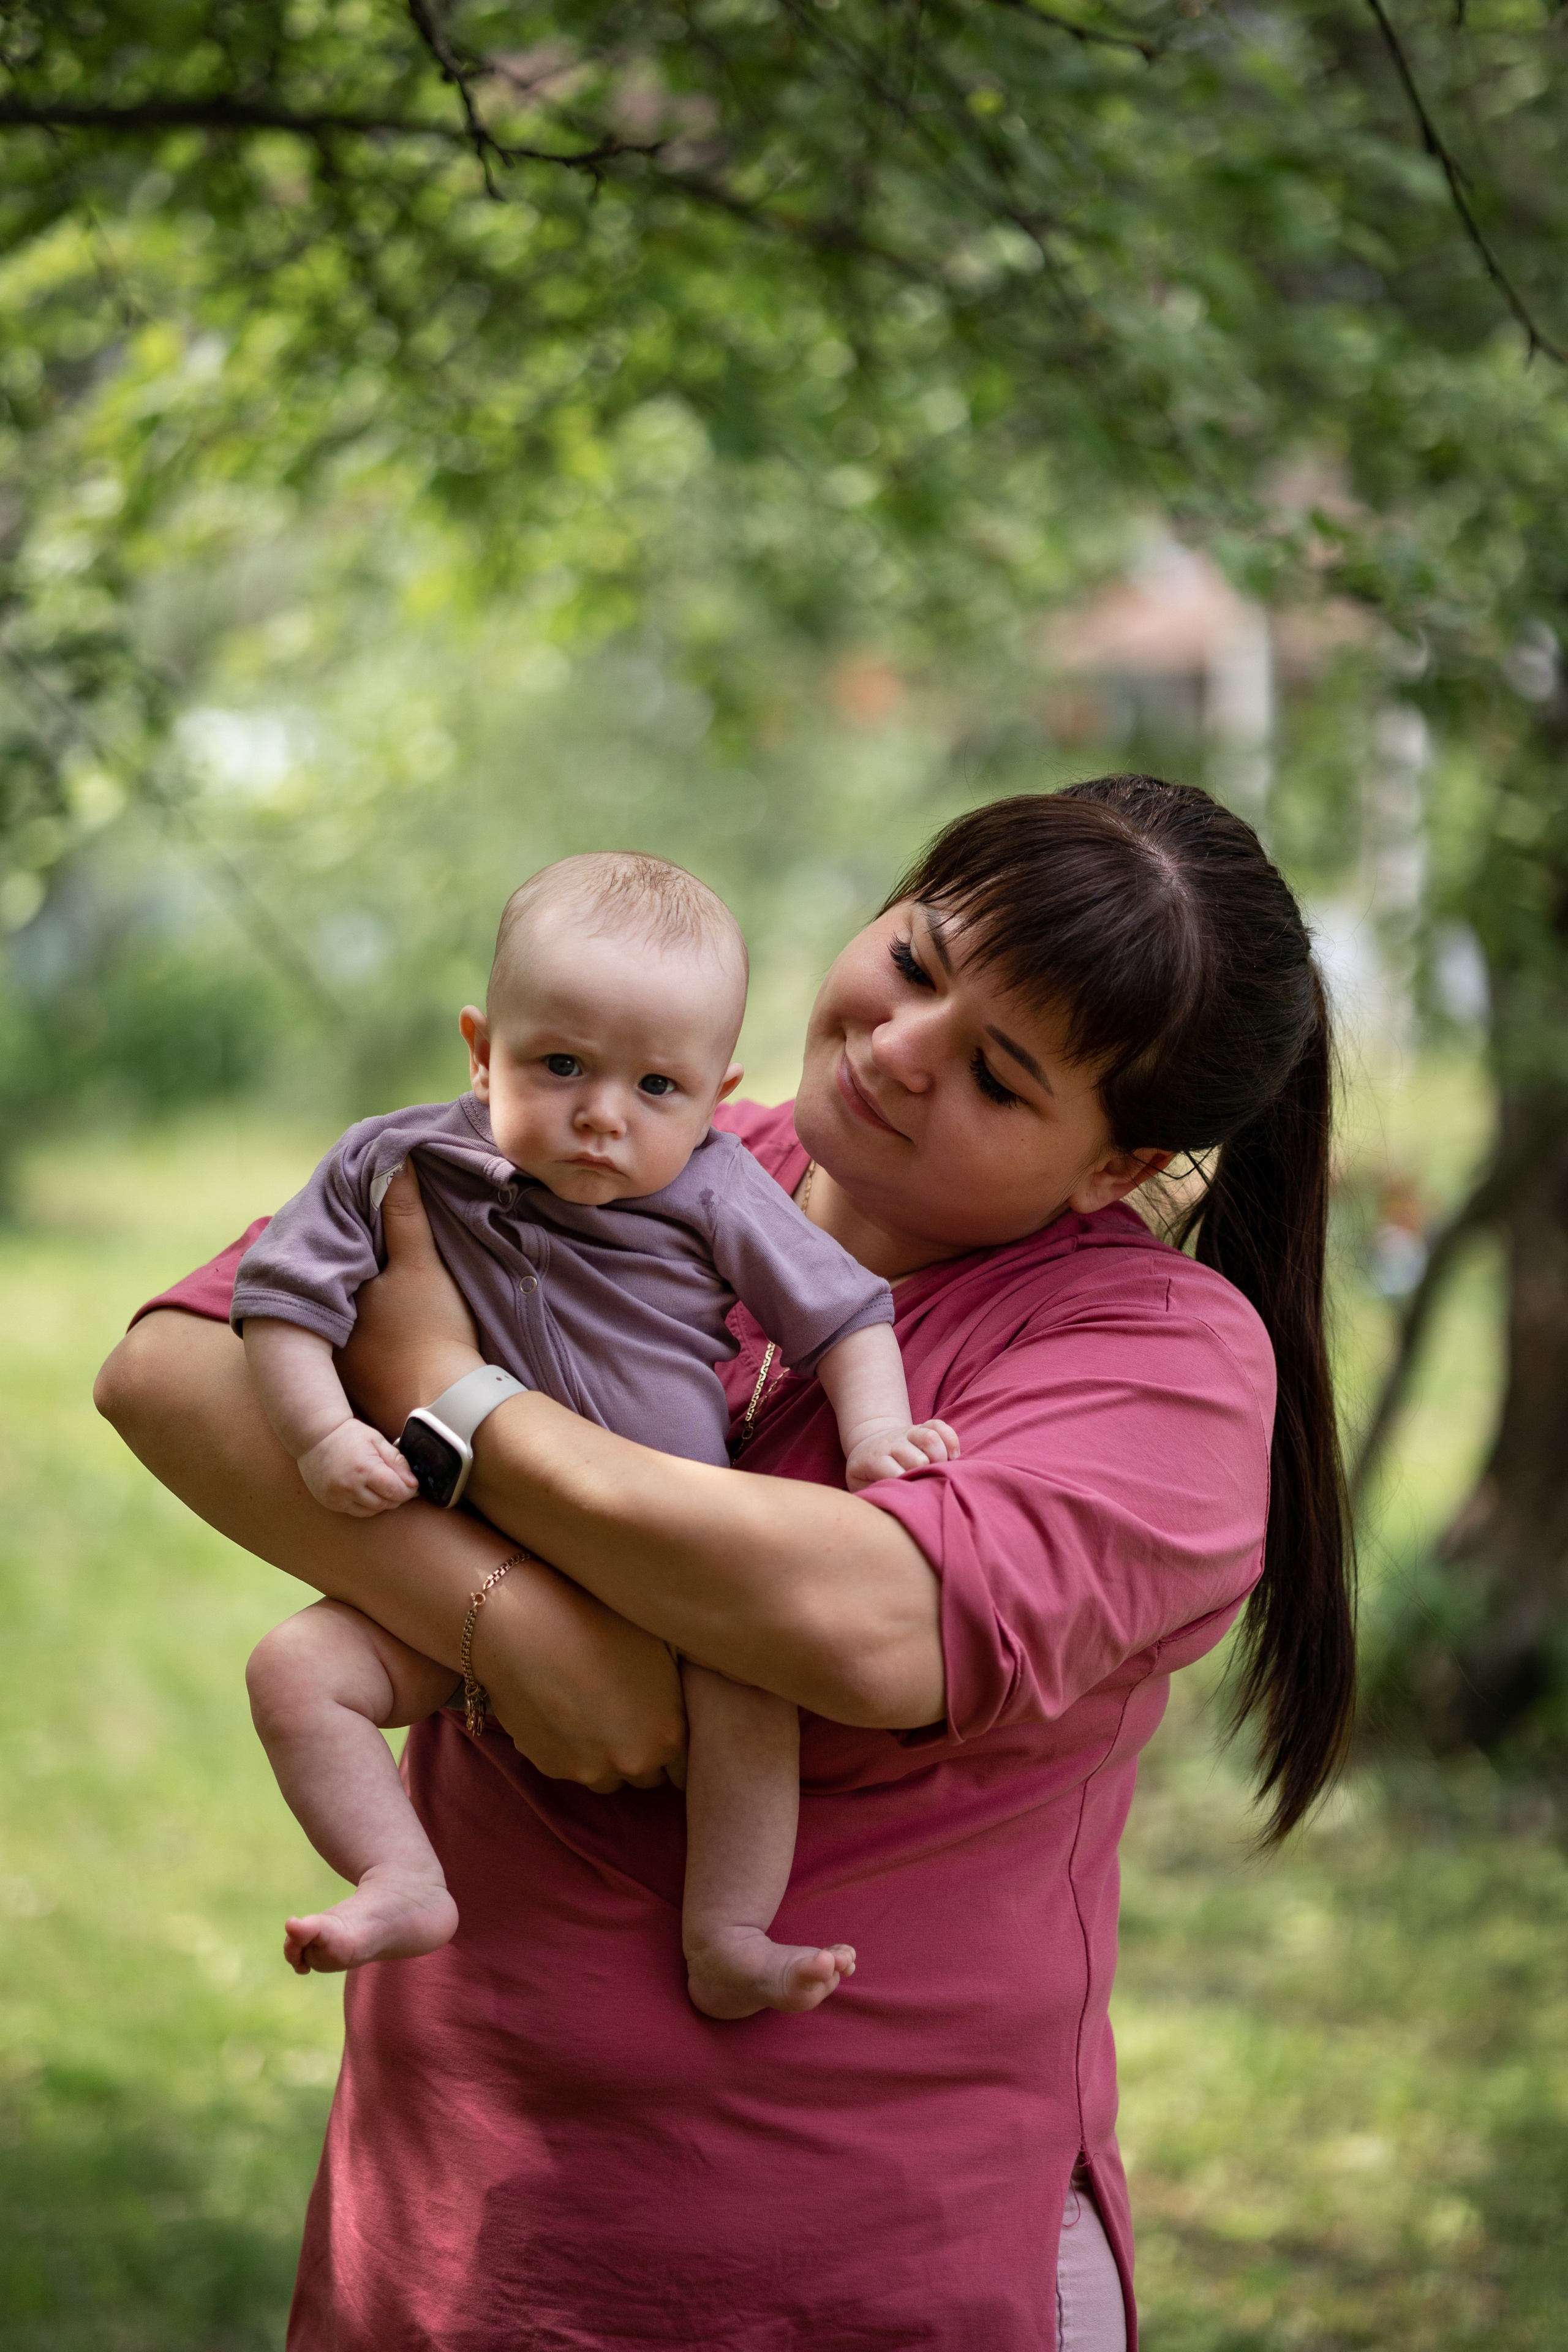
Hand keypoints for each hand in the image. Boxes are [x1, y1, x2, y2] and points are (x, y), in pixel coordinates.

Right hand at [298, 1420, 418, 1515]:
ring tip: (384, 1488)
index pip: (395, 1490)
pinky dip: (368, 1506)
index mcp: (365, 1468)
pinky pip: (357, 1512)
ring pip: (373, 1510)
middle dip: (398, 1496)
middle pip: (386, 1503)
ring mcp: (338, 1497)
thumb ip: (397, 1462)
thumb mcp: (377, 1441)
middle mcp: (350, 1486)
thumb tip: (413, 1483)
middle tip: (401, 1486)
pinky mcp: (331, 1503)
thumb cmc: (348, 1435)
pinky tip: (369, 1493)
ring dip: (384, 1502)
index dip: (409, 1490)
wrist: (314, 1437)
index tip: (413, 1486)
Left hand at [339, 1164, 482, 1435]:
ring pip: (347, 1327)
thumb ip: (404, 1215)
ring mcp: (342, 1373)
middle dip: (351, 1278)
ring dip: (361, 1312)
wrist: (452, 1410)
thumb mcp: (421, 1265)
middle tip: (376, 1258)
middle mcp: (325, 1339)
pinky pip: (362, 1355)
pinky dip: (374, 1342)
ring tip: (385, 1292)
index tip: (360, 1225)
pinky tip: (394, 1335)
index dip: (345, 1241)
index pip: (328, 1261)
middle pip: (336, 1295)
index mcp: (329, 1303)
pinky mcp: (364, 1397)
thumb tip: (394, 1163)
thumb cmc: (432, 1332)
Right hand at [475, 1567, 689, 1791]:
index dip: (674, 1742)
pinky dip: (571, 1748)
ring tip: (594, 1710)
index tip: (664, 1722)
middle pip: (646, 1775)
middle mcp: (629, 1762)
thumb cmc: (599, 1619)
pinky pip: (570, 1766)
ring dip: (606, 1755)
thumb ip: (682, 1688)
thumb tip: (695, 1698)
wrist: (524, 1623)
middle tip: (630, 1712)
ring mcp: (585, 1769)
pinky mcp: (548, 1766)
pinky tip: (563, 1708)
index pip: (685, 1768)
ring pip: (606, 1775)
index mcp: (667, 1736)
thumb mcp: (662, 1644)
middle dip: (642, 1750)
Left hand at [842, 1417, 960, 1492]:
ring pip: (930, 1438)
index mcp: (875, 1460)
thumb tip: (885, 1513)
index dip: (904, 1486)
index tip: (911, 1500)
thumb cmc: (867, 1475)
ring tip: (942, 1472)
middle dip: (926, 1475)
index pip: (892, 1472)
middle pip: (916, 1458)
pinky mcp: (920, 1427)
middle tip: (929, 1488)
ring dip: (941, 1458)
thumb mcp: (860, 1485)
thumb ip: (870, 1497)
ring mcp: (907, 1433)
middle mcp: (892, 1444)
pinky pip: (939, 1426)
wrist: (869, 1447)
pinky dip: (950, 1441)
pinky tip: (952, 1457)